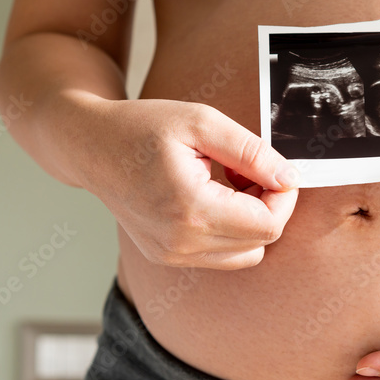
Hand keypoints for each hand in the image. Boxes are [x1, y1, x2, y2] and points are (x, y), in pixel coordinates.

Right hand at [74, 97, 299, 269]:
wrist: (90, 146)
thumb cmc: (142, 127)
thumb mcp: (203, 122)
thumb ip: (252, 152)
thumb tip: (290, 178)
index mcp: (190, 209)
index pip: (267, 225)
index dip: (284, 197)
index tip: (275, 169)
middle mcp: (180, 242)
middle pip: (261, 242)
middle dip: (269, 206)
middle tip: (248, 171)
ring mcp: (171, 255)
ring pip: (245, 254)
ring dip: (251, 221)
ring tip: (231, 184)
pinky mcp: (167, 256)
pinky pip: (221, 255)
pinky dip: (230, 230)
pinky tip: (214, 198)